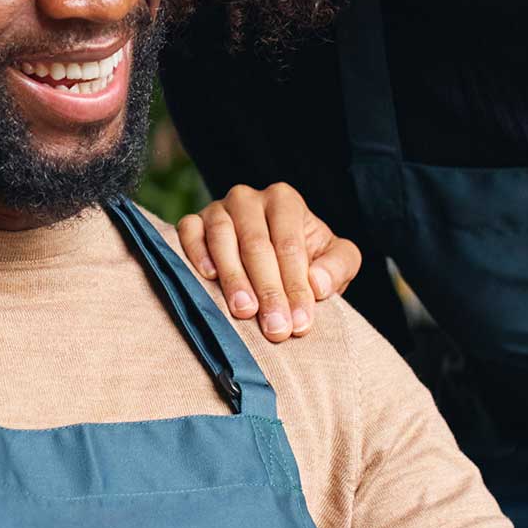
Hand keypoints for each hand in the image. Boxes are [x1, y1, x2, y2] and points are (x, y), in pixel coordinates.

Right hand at [177, 182, 362, 341]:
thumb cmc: (307, 260)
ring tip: (245, 311)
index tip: (300, 323)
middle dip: (268, 290)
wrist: (271, 258)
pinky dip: (196, 253)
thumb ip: (337, 267)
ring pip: (222, 239)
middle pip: (256, 244)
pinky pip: (189, 232)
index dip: (296, 285)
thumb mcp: (336, 260)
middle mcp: (249, 199)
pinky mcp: (193, 222)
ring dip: (234, 278)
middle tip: (275, 328)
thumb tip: (317, 284)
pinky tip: (209, 278)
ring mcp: (217, 209)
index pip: (289, 245)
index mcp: (285, 201)